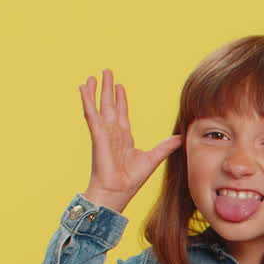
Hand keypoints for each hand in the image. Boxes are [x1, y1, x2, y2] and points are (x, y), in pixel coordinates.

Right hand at [80, 70, 181, 212]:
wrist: (118, 191)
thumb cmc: (131, 179)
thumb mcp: (153, 158)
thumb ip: (165, 146)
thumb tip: (180, 137)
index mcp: (124, 137)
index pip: (122, 113)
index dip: (121, 99)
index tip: (120, 86)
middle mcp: (112, 133)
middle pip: (109, 105)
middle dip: (108, 89)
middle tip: (106, 72)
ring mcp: (104, 133)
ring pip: (98, 106)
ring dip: (95, 91)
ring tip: (91, 76)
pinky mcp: (98, 135)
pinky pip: (91, 114)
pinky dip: (87, 100)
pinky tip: (83, 88)